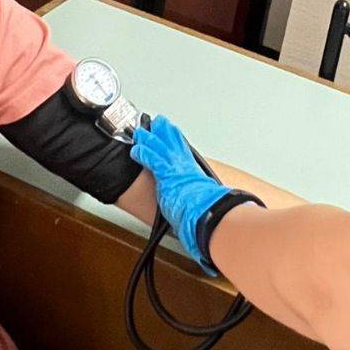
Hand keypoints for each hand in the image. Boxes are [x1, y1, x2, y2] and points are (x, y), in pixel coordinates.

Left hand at [131, 116, 230, 272]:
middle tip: (158, 122)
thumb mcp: (207, 211)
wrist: (213, 218)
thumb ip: (200, 213)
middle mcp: (187, 170)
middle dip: (165, 132)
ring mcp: (177, 170)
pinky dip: (144, 152)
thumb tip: (202, 227)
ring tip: (139, 131)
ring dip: (150, 138)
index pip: (185, 155)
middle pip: (175, 145)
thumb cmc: (210, 218)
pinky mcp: (167, 176)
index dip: (178, 143)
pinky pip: (153, 160)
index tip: (172, 135)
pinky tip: (135, 149)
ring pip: (161, 147)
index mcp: (195, 177)